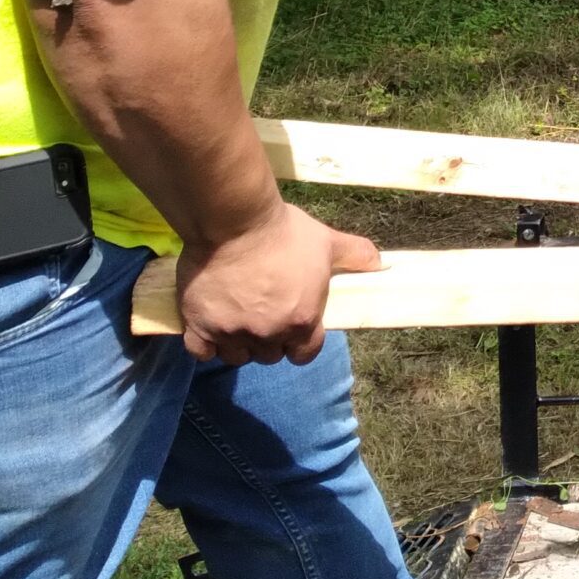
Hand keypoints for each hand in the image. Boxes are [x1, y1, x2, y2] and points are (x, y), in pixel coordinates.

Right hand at [176, 200, 381, 365]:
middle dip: (269, 341)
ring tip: (237, 321)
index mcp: (301, 321)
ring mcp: (231, 333)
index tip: (293, 329)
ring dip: (238, 344)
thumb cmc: (284, 232)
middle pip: (269, 355)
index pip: (304, 354)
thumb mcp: (327, 242)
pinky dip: (205, 344)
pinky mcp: (198, 325)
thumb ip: (355, 256)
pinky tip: (210, 328)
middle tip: (264, 317)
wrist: (235, 221)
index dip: (300, 344)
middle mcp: (267, 334)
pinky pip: (200, 351)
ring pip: (236, 357)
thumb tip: (380, 263)